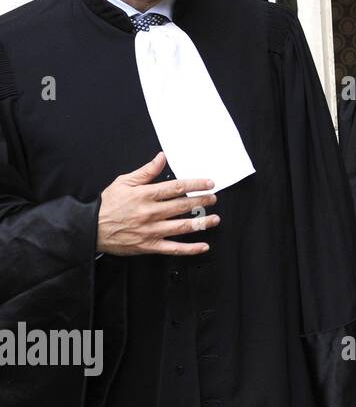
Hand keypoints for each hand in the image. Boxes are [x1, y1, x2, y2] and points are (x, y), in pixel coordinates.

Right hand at [96, 152, 218, 256]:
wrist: (89, 228)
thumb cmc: (107, 204)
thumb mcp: (124, 182)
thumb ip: (146, 171)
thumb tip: (161, 158)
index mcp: (145, 195)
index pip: (176, 188)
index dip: (196, 185)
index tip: (209, 184)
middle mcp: (150, 213)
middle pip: (183, 206)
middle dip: (202, 202)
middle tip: (214, 199)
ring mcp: (150, 231)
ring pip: (181, 227)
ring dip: (201, 223)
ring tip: (215, 219)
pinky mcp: (149, 246)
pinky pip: (173, 248)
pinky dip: (189, 249)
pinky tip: (203, 246)